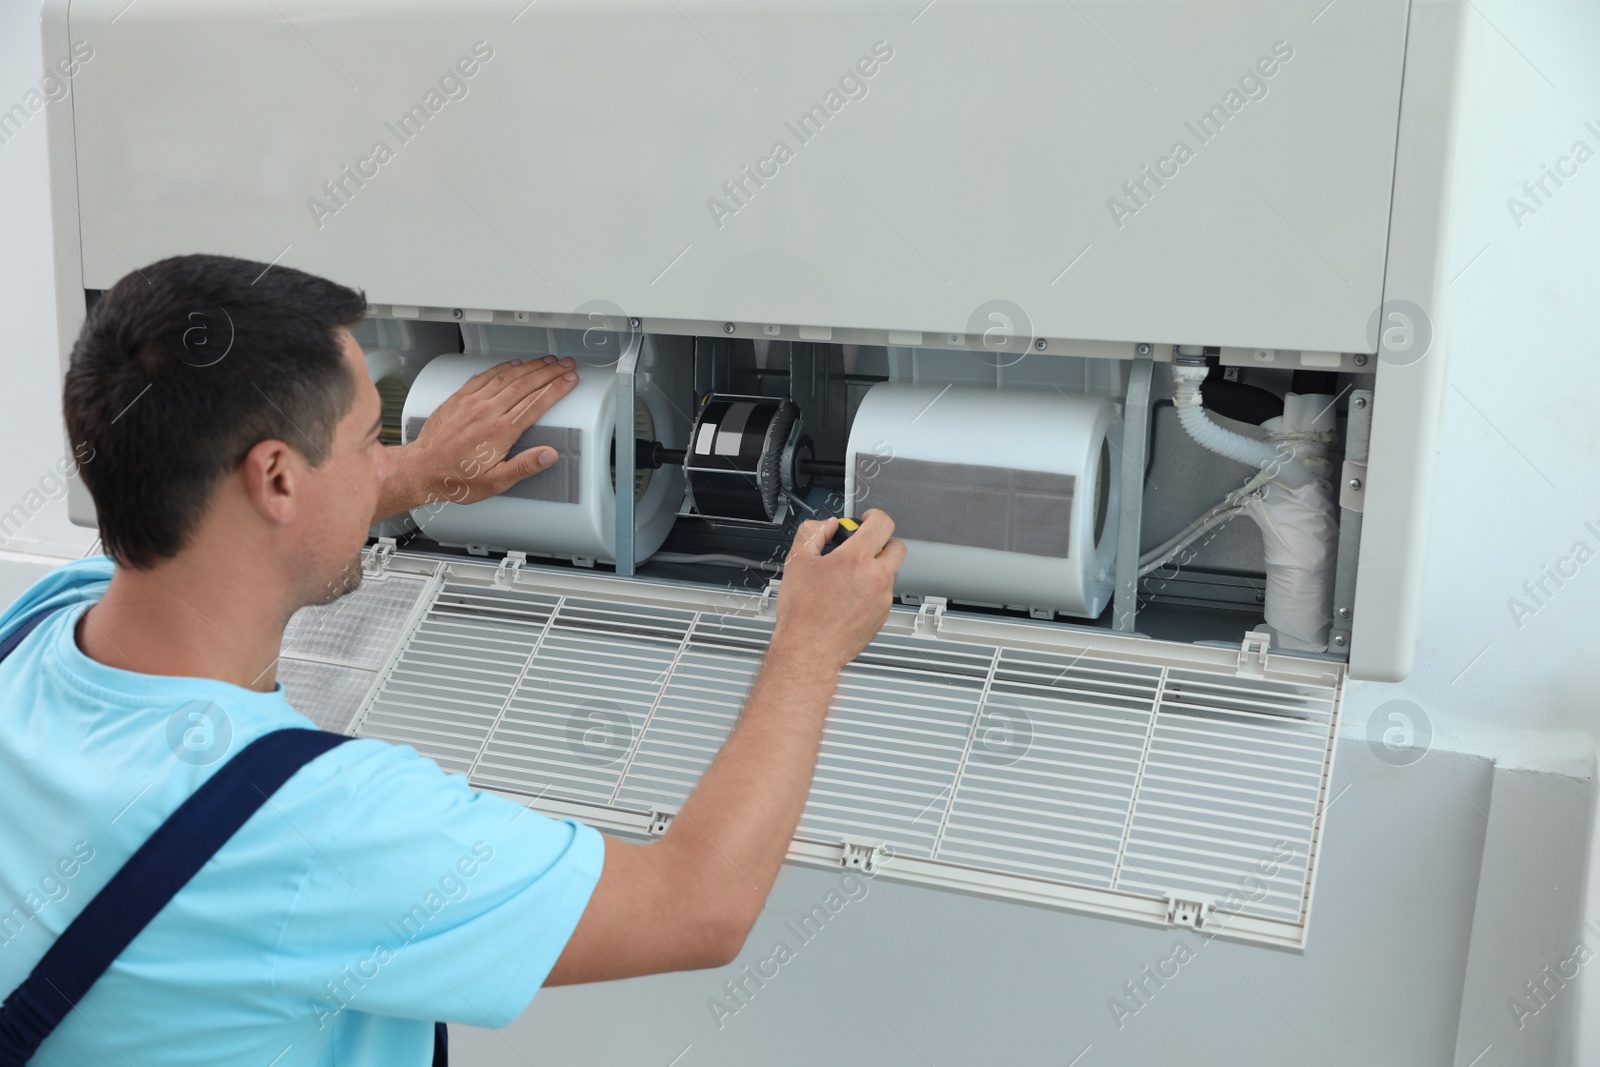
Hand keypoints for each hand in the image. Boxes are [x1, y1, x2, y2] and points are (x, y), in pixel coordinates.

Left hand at [377, 356, 578, 518]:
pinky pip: (485, 376)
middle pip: (526, 384)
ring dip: (530, 366)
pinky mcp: (459, 398)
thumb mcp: (494, 482)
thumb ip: (523, 467)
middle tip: (566, 364)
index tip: (570, 380)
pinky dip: (503, 367)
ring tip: (547, 360)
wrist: (421, 470)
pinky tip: (514, 363)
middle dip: (550, 372)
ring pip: (508, 376)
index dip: (556, 389)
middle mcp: (487, 412)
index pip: (536, 403)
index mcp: (500, 431)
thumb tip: (549, 455)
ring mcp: (472, 402)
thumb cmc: (456, 479)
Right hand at [770, 509, 906, 672]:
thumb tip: (827, 525)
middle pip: (897, 546)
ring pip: (891, 571)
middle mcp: (876, 577)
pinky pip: (885, 593)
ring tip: (850, 576)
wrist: (809, 649)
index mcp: (856, 559)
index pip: (882, 523)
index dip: (873, 516)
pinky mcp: (882, 615)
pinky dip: (873, 589)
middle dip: (882, 542)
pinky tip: (850, 596)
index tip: (865, 520)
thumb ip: (812, 532)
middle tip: (863, 546)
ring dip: (877, 567)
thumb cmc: (803, 612)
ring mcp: (882, 597)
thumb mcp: (797, 561)